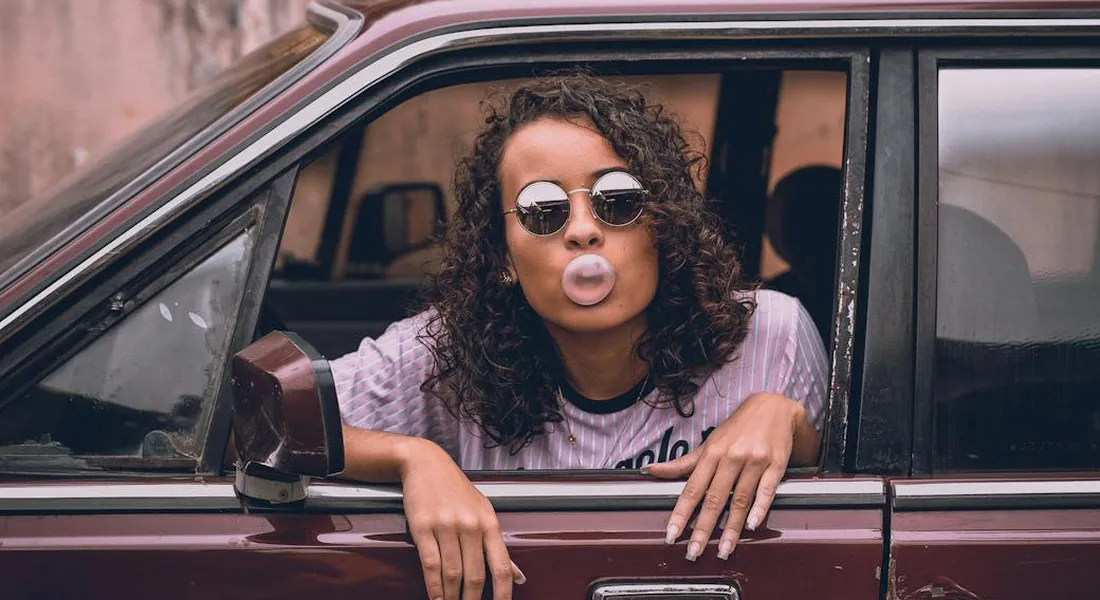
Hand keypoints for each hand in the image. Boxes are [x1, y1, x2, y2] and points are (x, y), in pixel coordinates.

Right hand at [399, 439, 524, 599]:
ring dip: (452, 597)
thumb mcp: (483, 511)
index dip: (504, 593)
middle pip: (476, 575)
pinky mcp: (423, 527)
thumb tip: (518, 575)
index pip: (502, 566)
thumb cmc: (456, 489)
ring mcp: (447, 526)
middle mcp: (470, 525)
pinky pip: (431, 564)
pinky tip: (435, 596)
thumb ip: (498, 545)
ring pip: (453, 573)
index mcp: (489, 522)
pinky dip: (433, 586)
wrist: (426, 464)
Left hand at [642, 392, 806, 560]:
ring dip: (731, 528)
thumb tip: (650, 471)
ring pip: (739, 499)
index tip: (672, 533)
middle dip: (703, 528)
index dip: (681, 513)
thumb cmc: (737, 429)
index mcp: (712, 454)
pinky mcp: (775, 465)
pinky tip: (752, 525)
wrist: (773, 408)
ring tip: (724, 550)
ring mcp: (754, 461)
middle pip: (714, 498)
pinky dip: (759, 508)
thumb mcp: (709, 443)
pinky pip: (766, 490)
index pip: (692, 488)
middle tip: (694, 551)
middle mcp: (731, 458)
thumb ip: (683, 463)